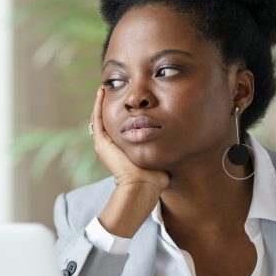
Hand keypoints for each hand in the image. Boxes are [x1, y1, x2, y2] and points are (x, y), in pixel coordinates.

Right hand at [90, 87, 168, 236]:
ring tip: (104, 87)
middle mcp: (111, 148)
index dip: (124, 114)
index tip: (128, 102)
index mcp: (123, 152)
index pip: (121, 129)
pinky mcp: (101, 143)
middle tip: (111, 89)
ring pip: (101, 118)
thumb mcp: (159, 158)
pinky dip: (98, 104)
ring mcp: (104, 145)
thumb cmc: (154, 179)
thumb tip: (177, 144)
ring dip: (102, 102)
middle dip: (111, 105)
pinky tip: (101, 91)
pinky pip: (98, 118)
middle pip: (109, 121)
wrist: (142, 187)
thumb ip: (163, 150)